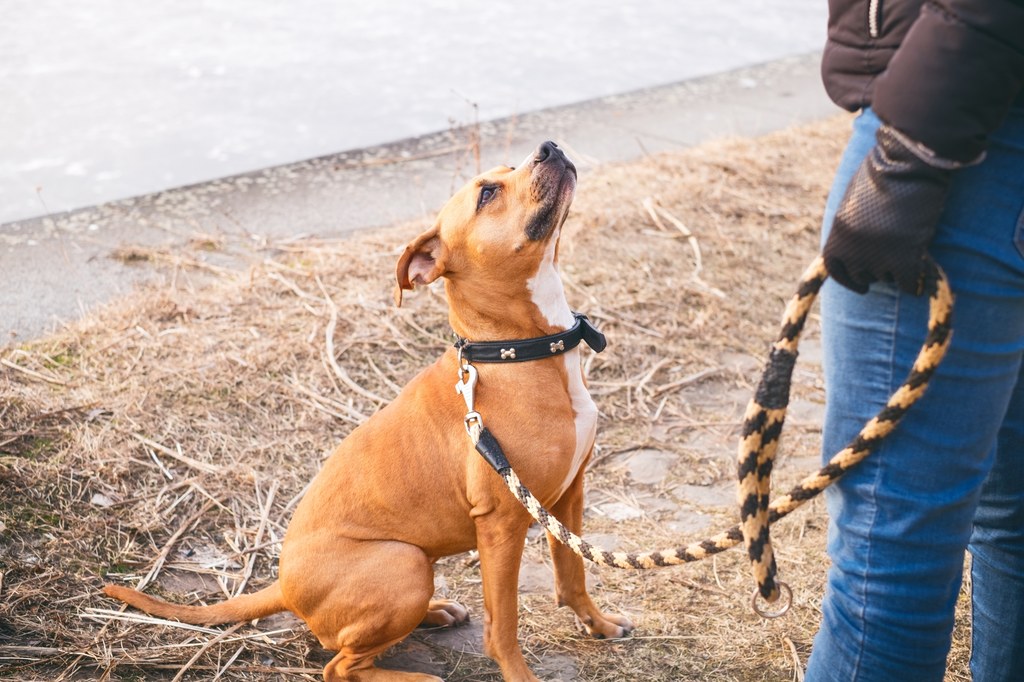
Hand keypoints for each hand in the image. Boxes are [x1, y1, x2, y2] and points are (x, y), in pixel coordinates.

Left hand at [823, 124, 961, 294]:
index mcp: (838, 232)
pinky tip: (923, 275)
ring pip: (887, 278)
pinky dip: (916, 283)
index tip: (862, 287)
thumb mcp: (856, 201)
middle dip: (877, 271)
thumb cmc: (886, 173)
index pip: (836, 268)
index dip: (848, 280)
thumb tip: (857, 247)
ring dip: (898, 271)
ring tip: (910, 251)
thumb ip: (853, 226)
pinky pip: (908, 283)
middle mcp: (853, 247)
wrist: (910, 163)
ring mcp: (877, 254)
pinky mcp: (904, 257)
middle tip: (894, 259)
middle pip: (862, 275)